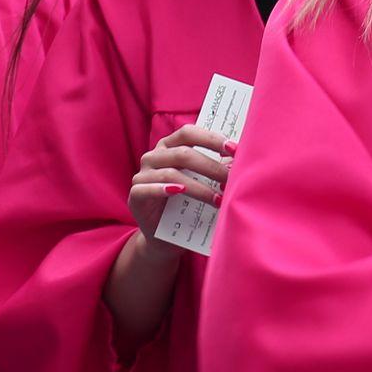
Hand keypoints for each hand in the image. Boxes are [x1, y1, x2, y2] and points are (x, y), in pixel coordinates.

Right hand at [125, 123, 235, 244]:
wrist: (166, 237)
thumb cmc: (187, 205)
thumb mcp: (202, 184)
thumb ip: (214, 171)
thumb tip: (236, 163)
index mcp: (169, 147)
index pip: (188, 133)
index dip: (211, 139)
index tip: (234, 149)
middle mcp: (154, 157)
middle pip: (182, 154)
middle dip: (211, 167)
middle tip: (230, 180)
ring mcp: (142, 176)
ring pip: (170, 174)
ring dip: (198, 187)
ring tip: (218, 198)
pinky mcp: (135, 196)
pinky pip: (146, 189)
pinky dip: (163, 189)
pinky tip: (179, 192)